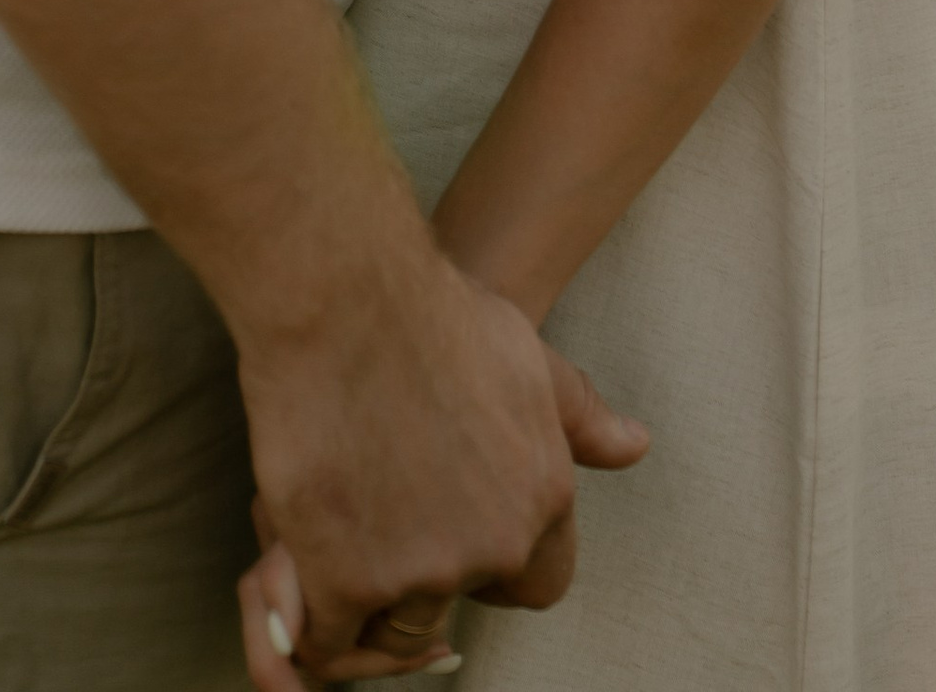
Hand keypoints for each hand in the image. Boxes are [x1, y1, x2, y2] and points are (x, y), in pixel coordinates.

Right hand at [236, 318, 648, 685]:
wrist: (347, 299)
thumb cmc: (430, 312)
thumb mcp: (528, 358)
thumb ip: (580, 415)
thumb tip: (635, 445)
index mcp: (543, 496)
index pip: (540, 585)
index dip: (497, 571)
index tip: (452, 534)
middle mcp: (496, 544)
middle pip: (456, 610)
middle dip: (420, 578)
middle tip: (378, 517)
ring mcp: (424, 570)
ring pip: (394, 628)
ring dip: (365, 594)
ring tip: (338, 530)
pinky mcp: (348, 582)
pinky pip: (330, 638)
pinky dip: (312, 614)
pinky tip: (300, 564)